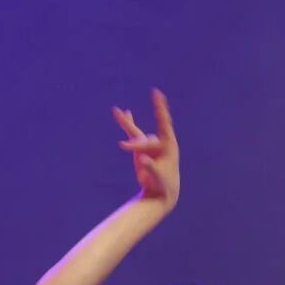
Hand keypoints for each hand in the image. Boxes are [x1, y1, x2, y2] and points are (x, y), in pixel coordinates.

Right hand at [113, 88, 179, 208]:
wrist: (162, 191)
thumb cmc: (163, 185)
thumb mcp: (157, 177)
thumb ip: (151, 167)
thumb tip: (143, 158)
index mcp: (169, 145)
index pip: (164, 123)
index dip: (160, 108)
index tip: (156, 93)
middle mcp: (159, 142)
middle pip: (143, 140)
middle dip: (134, 145)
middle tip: (122, 147)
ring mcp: (149, 145)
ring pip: (136, 135)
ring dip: (126, 124)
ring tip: (116, 111)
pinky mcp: (141, 150)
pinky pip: (133, 135)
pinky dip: (128, 124)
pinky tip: (126, 112)